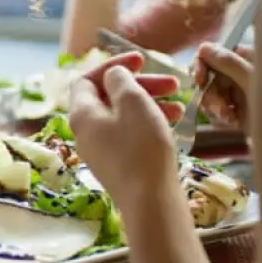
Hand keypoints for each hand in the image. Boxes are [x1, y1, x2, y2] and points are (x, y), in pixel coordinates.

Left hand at [69, 53, 183, 211]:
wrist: (151, 203)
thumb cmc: (142, 148)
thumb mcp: (133, 103)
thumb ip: (120, 81)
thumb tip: (113, 75)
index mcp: (81, 114)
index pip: (86, 79)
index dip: (113, 65)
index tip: (143, 59)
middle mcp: (85, 132)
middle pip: (108, 97)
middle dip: (140, 85)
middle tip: (173, 83)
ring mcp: (101, 151)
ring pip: (123, 116)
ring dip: (150, 104)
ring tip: (180, 107)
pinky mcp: (118, 165)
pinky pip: (129, 135)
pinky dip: (148, 124)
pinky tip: (173, 126)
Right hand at [191, 43, 252, 132]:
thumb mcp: (253, 80)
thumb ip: (228, 63)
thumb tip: (204, 47)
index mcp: (248, 58)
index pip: (215, 53)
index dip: (202, 65)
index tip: (198, 80)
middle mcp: (242, 72)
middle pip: (208, 76)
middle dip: (210, 94)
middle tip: (220, 108)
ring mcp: (239, 92)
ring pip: (209, 95)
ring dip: (215, 108)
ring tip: (230, 118)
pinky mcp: (238, 111)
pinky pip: (216, 110)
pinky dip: (220, 118)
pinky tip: (233, 123)